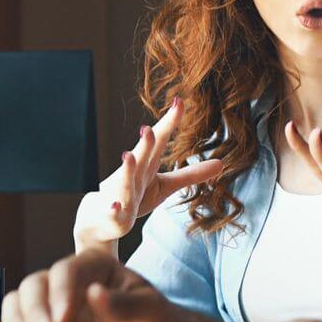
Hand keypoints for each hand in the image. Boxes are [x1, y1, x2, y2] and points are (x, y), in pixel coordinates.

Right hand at [0, 251, 181, 321]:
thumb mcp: (150, 312)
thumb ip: (124, 304)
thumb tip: (94, 293)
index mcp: (96, 266)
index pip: (67, 270)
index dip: (60, 293)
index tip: (63, 321)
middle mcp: (70, 282)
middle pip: (36, 285)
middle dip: (35, 312)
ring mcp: (55, 306)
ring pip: (21, 304)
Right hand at [74, 98, 222, 247]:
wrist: (100, 220)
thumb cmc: (134, 197)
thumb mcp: (164, 185)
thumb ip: (191, 174)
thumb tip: (222, 163)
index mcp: (146, 165)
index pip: (160, 141)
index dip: (169, 123)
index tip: (179, 102)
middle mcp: (133, 175)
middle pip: (142, 157)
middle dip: (146, 143)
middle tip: (150, 127)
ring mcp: (121, 193)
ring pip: (125, 181)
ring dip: (127, 169)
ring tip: (128, 155)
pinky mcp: (112, 213)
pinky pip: (113, 212)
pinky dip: (113, 208)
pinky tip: (115, 205)